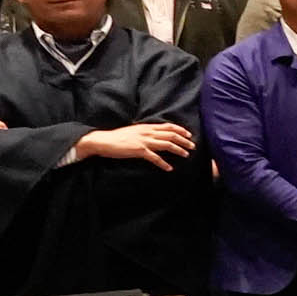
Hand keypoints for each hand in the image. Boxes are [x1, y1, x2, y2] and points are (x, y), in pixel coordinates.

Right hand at [76, 121, 197, 165]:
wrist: (104, 141)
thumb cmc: (118, 137)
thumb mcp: (134, 131)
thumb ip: (145, 132)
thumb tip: (154, 134)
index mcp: (147, 127)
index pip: (168, 126)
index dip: (180, 130)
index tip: (189, 134)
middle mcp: (147, 132)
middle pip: (171, 135)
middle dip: (184, 141)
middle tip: (193, 146)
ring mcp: (144, 141)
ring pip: (167, 145)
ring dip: (178, 150)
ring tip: (186, 155)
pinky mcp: (139, 150)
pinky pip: (155, 158)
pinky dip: (163, 163)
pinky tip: (169, 168)